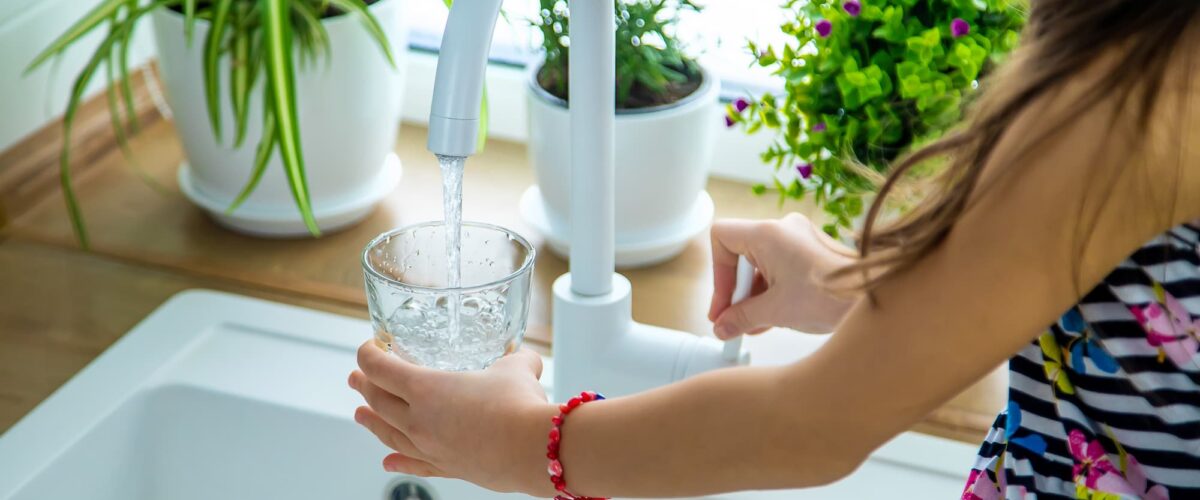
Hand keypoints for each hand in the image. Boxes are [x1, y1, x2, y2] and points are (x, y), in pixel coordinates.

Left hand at [349, 343, 556, 495]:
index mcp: (427, 388)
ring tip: (360, 416)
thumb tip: (526, 359)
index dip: (369, 355)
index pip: (381, 368)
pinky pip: (415, 463)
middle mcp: (420, 420)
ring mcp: (431, 447)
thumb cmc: (520, 406)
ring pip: (389, 434)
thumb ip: (515, 360)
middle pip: (379, 401)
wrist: (535, 450)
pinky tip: (388, 462)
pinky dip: (398, 461)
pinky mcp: (449, 468)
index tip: (370, 348)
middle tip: (356, 378)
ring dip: (371, 422)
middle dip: (365, 386)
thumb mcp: (516, 368)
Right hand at [708, 213, 855, 337]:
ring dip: (754, 295)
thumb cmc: (831, 297)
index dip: (717, 273)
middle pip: (741, 253)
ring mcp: (800, 239)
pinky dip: (772, 291)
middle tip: (733, 319)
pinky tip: (771, 318)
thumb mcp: (775, 311)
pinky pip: (780, 267)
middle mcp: (784, 229)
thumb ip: (741, 318)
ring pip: (761, 263)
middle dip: (737, 291)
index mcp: (768, 234)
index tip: (725, 303)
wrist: (875, 299)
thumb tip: (723, 327)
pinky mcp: (812, 252)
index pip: (721, 237)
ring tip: (754, 324)